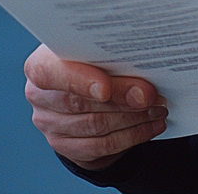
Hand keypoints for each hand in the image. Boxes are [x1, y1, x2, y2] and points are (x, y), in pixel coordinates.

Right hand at [24, 44, 167, 170]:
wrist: (80, 83)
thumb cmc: (89, 57)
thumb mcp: (96, 51)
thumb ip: (113, 63)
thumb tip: (142, 90)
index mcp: (40, 65)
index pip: (51, 74)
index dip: (79, 81)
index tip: (105, 88)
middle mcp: (39, 96)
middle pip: (80, 103)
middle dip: (121, 99)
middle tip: (152, 95)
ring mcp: (49, 124)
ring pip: (95, 126)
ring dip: (133, 118)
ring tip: (158, 108)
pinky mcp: (65, 145)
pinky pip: (102, 146)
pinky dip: (132, 135)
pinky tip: (151, 124)